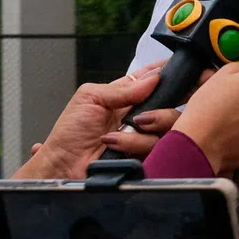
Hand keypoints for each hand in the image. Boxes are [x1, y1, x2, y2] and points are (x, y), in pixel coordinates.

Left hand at [14, 62, 168, 178]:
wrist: (62, 166)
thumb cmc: (69, 133)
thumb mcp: (90, 98)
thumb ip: (123, 88)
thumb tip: (154, 78)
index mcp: (125, 96)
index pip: (152, 79)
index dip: (166, 73)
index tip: (177, 72)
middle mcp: (139, 114)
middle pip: (171, 104)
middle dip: (164, 108)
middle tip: (143, 116)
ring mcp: (143, 136)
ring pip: (166, 126)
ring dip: (140, 132)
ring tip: (113, 136)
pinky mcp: (145, 155)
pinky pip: (157, 147)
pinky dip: (134, 145)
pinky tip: (114, 146)